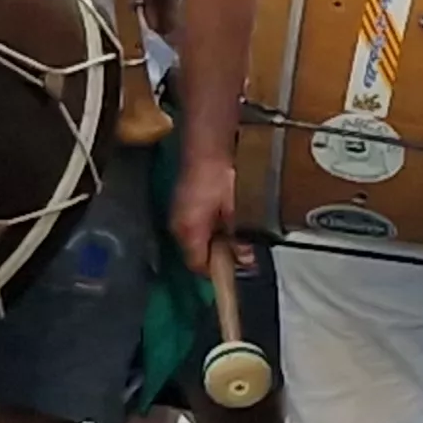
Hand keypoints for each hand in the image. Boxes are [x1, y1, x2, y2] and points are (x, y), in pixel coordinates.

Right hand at [168, 151, 241, 272]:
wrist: (208, 150)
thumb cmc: (220, 177)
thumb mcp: (237, 212)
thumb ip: (238, 238)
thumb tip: (244, 257)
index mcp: (189, 232)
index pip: (198, 265)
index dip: (218, 272)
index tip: (235, 271)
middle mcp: (178, 227)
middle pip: (197, 254)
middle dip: (218, 257)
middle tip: (241, 254)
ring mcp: (178, 216)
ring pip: (197, 241)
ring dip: (215, 242)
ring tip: (236, 237)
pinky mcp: (183, 206)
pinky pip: (196, 227)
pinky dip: (210, 229)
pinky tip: (226, 221)